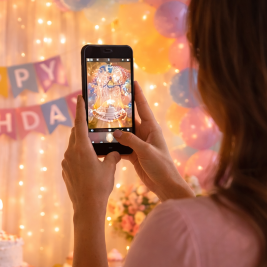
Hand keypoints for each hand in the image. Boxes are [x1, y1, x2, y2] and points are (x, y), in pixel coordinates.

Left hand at [62, 96, 120, 216]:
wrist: (87, 207)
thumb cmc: (99, 186)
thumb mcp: (110, 169)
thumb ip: (113, 157)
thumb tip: (116, 153)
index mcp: (81, 148)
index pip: (79, 124)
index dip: (79, 109)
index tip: (79, 98)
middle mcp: (71, 153)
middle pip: (75, 134)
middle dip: (82, 128)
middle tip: (90, 123)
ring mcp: (66, 163)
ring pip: (73, 147)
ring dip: (82, 144)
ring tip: (94, 146)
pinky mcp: (65, 172)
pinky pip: (72, 158)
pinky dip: (80, 156)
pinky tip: (90, 163)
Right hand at [114, 83, 194, 200]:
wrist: (165, 185)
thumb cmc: (161, 166)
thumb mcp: (146, 151)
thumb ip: (131, 141)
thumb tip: (116, 132)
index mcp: (152, 128)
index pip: (143, 107)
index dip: (138, 94)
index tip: (132, 81)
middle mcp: (145, 133)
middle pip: (130, 118)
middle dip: (121, 110)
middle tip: (109, 100)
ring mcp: (139, 144)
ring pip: (124, 132)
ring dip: (114, 128)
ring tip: (101, 119)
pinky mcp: (133, 154)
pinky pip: (121, 146)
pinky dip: (113, 144)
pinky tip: (103, 142)